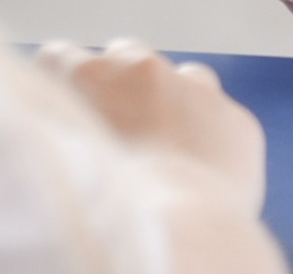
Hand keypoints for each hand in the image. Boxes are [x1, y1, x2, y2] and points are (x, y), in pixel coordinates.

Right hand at [31, 38, 266, 214]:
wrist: (175, 235)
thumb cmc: (104, 211)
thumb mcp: (58, 164)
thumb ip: (57, 132)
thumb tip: (57, 134)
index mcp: (88, 78)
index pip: (59, 58)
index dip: (62, 87)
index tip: (65, 111)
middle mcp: (143, 70)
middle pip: (124, 56)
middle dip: (121, 87)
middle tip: (117, 133)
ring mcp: (196, 90)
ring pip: (181, 78)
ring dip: (171, 103)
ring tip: (164, 152)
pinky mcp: (235, 121)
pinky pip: (221, 120)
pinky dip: (210, 138)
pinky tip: (199, 176)